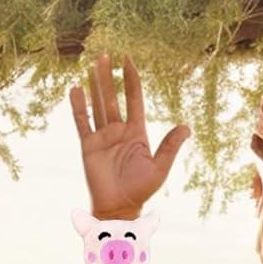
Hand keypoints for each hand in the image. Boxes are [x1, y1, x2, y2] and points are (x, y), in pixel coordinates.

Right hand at [68, 53, 189, 218]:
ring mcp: (103, 137)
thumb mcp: (159, 168)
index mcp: (136, 132)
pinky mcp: (88, 146)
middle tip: (105, 54)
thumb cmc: (141, 191)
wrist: (119, 208)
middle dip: (109, 76)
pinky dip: (78, 106)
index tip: (128, 60)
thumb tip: (186, 127)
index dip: (131, 79)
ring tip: (91, 63)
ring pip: (98, 105)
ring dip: (95, 85)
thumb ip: (170, 146)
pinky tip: (76, 89)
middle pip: (113, 97)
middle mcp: (118, 130)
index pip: (134, 99)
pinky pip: (82, 122)